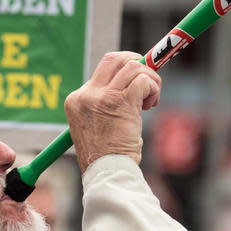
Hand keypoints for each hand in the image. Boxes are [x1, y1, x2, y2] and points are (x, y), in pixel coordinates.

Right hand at [65, 52, 160, 171]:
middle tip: (147, 79)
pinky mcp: (119, 102)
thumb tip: (134, 81)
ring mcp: (101, 97)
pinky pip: (142, 81)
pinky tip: (152, 104)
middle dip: (136, 62)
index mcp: (76, 100)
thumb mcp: (99, 124)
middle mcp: (86, 95)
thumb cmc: (108, 155)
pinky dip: (153, 88)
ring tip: (150, 100)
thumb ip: (108, 102)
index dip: (125, 70)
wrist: (107, 172)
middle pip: (115, 59)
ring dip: (150, 79)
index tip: (137, 82)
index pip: (104, 69)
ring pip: (132, 67)